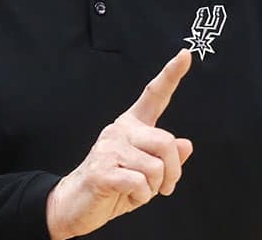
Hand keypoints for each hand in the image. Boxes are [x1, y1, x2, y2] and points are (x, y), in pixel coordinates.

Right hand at [46, 50, 194, 239]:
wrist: (74, 207)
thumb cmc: (113, 187)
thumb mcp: (147, 173)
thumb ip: (165, 158)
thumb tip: (186, 144)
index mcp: (132, 125)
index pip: (154, 95)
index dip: (171, 75)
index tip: (186, 54)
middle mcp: (120, 129)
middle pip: (167, 143)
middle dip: (173, 172)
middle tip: (164, 188)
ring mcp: (109, 148)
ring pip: (156, 167)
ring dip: (154, 188)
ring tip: (137, 191)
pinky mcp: (102, 169)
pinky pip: (140, 183)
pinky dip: (141, 197)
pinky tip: (126, 196)